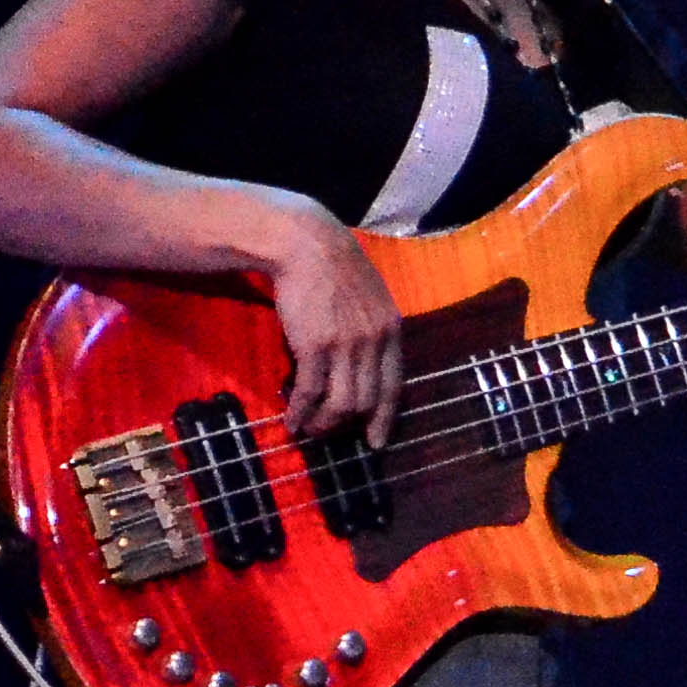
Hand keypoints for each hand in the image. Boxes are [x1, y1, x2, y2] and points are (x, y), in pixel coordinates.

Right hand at [260, 200, 407, 439]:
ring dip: (323, 425)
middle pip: (366, 401)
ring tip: (309, 430)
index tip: (376, 442)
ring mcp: (346, 345)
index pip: (394, 386)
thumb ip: (373, 328)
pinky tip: (291, 422)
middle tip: (329, 436)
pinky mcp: (315, 346)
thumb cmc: (334, 267)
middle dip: (347, 426)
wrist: (305, 244)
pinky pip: (311, 392)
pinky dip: (301, 413)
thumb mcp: (369, 297)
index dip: (384, 418)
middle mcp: (374, 341)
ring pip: (341, 404)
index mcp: (391, 330)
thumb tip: (367, 362)